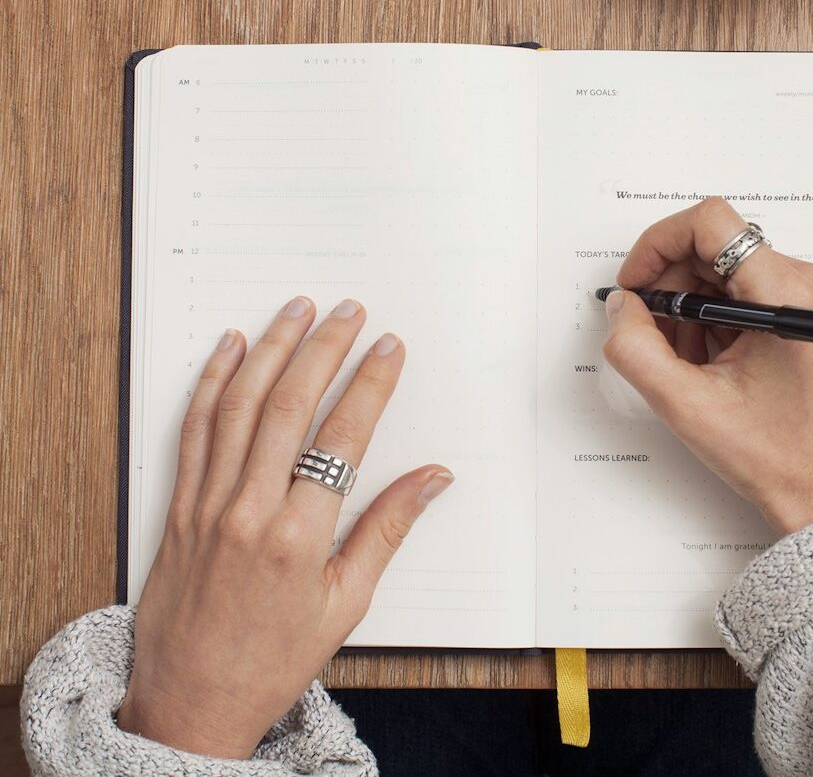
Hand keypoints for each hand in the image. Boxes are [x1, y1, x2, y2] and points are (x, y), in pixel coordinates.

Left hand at [117, 296, 452, 758]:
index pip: (343, 437)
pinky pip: (194, 429)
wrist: (189, 704)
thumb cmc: (272, 660)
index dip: (370, 384)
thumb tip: (433, 478)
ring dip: (270, 349)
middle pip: (290, 405)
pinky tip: (230, 348)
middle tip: (348, 311)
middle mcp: (249, 510)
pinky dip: (212, 382)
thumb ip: (387, 530)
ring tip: (296, 310)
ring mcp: (207, 503)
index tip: (388, 348)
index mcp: (299, 537)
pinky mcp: (178, 505)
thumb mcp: (346, 604)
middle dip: (324, 348)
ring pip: (239, 405)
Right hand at [604, 198, 812, 534]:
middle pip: (710, 245)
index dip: (658, 244)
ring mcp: (803, 295)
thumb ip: (636, 348)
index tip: (636, 283)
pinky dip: (706, 317)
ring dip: (686, 305)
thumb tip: (621, 307)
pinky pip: (735, 289)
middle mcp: (802, 282)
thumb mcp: (685, 405)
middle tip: (649, 331)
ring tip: (683, 359)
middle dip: (668, 284)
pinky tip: (704, 360)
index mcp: (785, 295)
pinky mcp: (797, 310)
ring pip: (719, 268)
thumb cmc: (774, 454)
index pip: (710, 223)